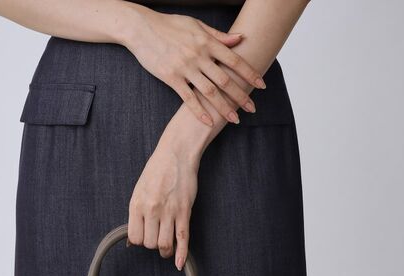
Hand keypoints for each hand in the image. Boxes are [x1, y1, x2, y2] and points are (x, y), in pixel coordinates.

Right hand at [123, 6, 264, 125]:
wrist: (142, 28)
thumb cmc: (169, 25)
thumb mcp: (196, 25)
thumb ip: (218, 35)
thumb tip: (240, 39)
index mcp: (207, 42)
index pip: (234, 60)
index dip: (250, 73)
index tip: (261, 85)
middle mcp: (199, 56)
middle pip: (225, 80)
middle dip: (241, 95)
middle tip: (253, 108)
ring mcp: (185, 68)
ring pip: (210, 92)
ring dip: (224, 107)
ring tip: (235, 119)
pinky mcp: (171, 78)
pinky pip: (188, 98)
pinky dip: (200, 111)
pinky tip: (209, 122)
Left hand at [127, 132, 200, 270]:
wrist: (176, 154)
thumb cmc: (157, 171)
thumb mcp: (139, 190)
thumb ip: (136, 214)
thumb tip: (133, 239)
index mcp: (137, 205)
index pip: (135, 238)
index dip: (140, 241)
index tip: (145, 236)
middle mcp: (151, 210)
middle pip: (150, 243)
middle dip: (153, 245)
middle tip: (157, 238)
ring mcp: (169, 212)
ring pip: (164, 245)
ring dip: (165, 251)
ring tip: (167, 249)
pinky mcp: (184, 212)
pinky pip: (182, 239)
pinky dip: (181, 254)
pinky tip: (180, 264)